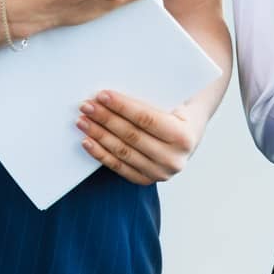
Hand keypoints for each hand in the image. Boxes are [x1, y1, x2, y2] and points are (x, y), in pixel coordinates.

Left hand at [76, 89, 204, 184]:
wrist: (191, 134)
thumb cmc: (179, 111)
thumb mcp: (175, 101)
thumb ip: (152, 96)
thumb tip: (112, 92)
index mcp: (183, 136)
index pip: (146, 119)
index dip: (122, 106)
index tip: (102, 95)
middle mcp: (173, 159)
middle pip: (131, 136)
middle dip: (105, 119)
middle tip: (86, 106)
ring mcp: (160, 173)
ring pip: (123, 152)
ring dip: (98, 135)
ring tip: (82, 121)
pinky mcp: (147, 180)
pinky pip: (119, 167)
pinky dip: (101, 154)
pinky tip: (87, 142)